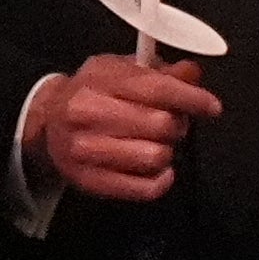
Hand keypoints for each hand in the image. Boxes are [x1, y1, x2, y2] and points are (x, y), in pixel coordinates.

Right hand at [35, 52, 219, 202]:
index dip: (191, 98)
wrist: (46, 123)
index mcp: (98, 81)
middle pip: (160, 125)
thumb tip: (192, 74)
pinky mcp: (90, 182)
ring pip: (156, 158)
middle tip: (173, 124)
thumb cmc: (91, 92)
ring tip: (158, 144)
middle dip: (177, 125)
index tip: (211, 106)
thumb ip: (158, 72)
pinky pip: (144, 188)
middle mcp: (88, 115)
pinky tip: (159, 170)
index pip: (156, 89)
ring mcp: (86, 152)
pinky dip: (161, 180)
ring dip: (167, 152)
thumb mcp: (120, 71)